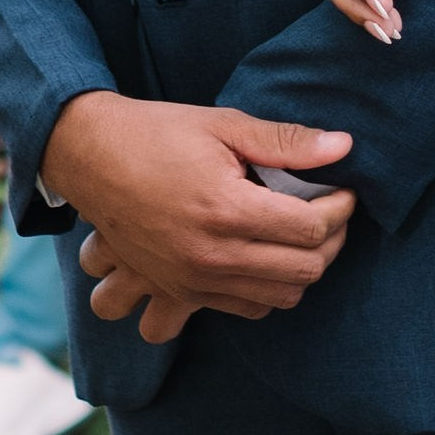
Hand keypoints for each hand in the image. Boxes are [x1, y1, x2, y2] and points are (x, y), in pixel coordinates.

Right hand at [42, 93, 354, 323]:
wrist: (90, 158)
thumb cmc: (158, 133)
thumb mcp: (223, 124)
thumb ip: (286, 141)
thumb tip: (344, 146)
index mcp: (225, 208)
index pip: (311, 229)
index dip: (339, 208)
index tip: (342, 190)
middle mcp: (211, 254)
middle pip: (305, 270)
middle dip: (331, 241)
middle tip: (330, 212)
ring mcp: (193, 279)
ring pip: (281, 297)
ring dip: (303, 268)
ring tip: (303, 234)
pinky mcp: (181, 292)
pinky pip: (247, 310)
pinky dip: (270, 289)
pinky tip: (269, 255)